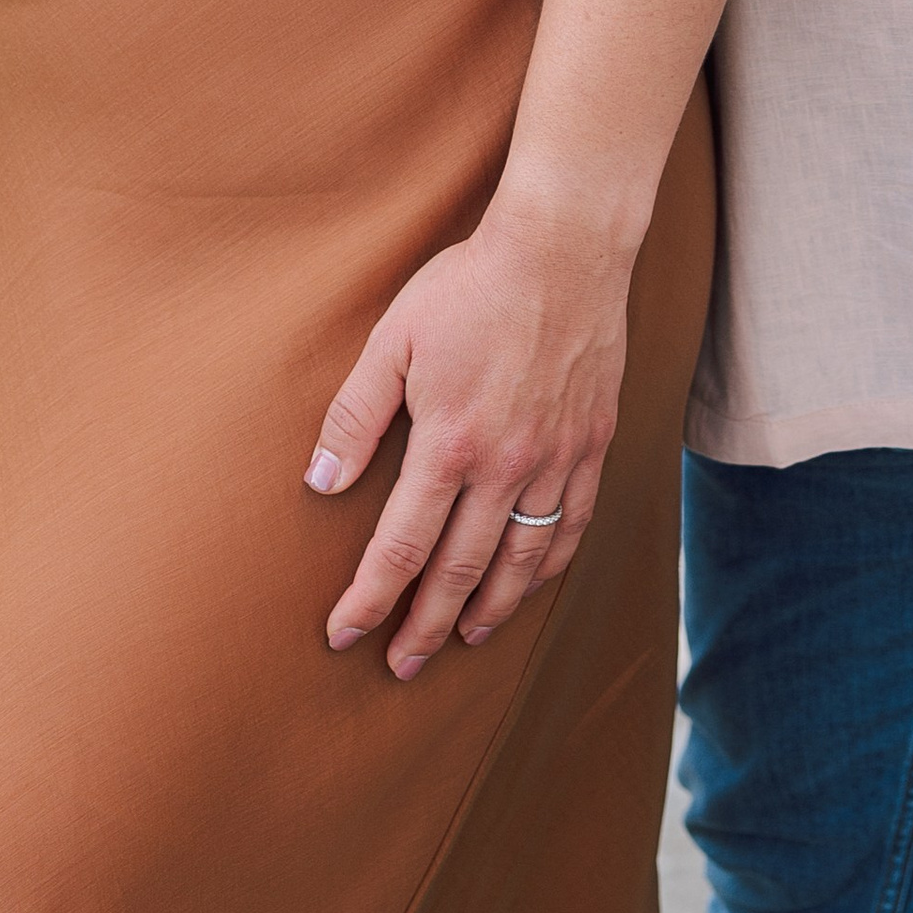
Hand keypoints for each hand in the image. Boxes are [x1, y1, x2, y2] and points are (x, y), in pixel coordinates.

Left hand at [306, 194, 630, 677]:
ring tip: (463, 639)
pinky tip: (532, 582)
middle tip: (400, 665)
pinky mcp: (592, 442)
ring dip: (490, 609)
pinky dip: (550, 564)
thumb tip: (319, 485)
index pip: (401, 547)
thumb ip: (354, 417)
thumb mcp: (391, 339)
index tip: (344, 633)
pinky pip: (573, 522)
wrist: (562, 246)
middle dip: (424, 626)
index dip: (370, 598)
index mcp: (449, 444)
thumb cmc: (468, 285)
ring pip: (522, 559)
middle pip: (460, 570)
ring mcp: (555, 457)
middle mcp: (505, 466)